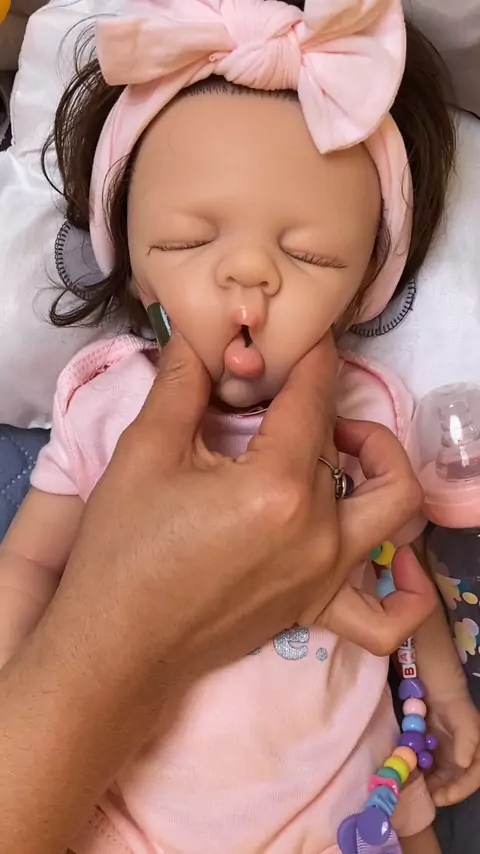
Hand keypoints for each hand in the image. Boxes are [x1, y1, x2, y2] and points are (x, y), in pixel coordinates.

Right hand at [0, 330, 436, 853]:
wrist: (115, 645)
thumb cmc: (122, 550)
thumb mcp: (145, 453)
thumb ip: (183, 384)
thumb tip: (203, 337)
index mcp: (276, 487)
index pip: (313, 399)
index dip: (312, 356)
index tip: (305, 335)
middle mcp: (319, 531)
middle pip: (349, 445)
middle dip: (325, 404)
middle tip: (289, 396)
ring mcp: (326, 575)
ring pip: (392, 507)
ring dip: (382, 465)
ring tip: (344, 447)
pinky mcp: (317, 608)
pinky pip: (390, 613)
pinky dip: (408, 588)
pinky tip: (397, 560)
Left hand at [427, 693, 479, 806]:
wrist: (440, 695)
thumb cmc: (457, 708)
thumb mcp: (466, 724)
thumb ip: (467, 743)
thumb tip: (463, 763)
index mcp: (478, 758)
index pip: (473, 780)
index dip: (460, 791)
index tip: (445, 797)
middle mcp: (465, 763)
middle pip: (456, 785)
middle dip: (443, 793)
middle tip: (428, 798)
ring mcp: (450, 761)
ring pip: (442, 781)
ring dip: (431, 787)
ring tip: (418, 789)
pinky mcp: (436, 757)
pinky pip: (430, 771)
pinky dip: (423, 775)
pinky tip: (413, 776)